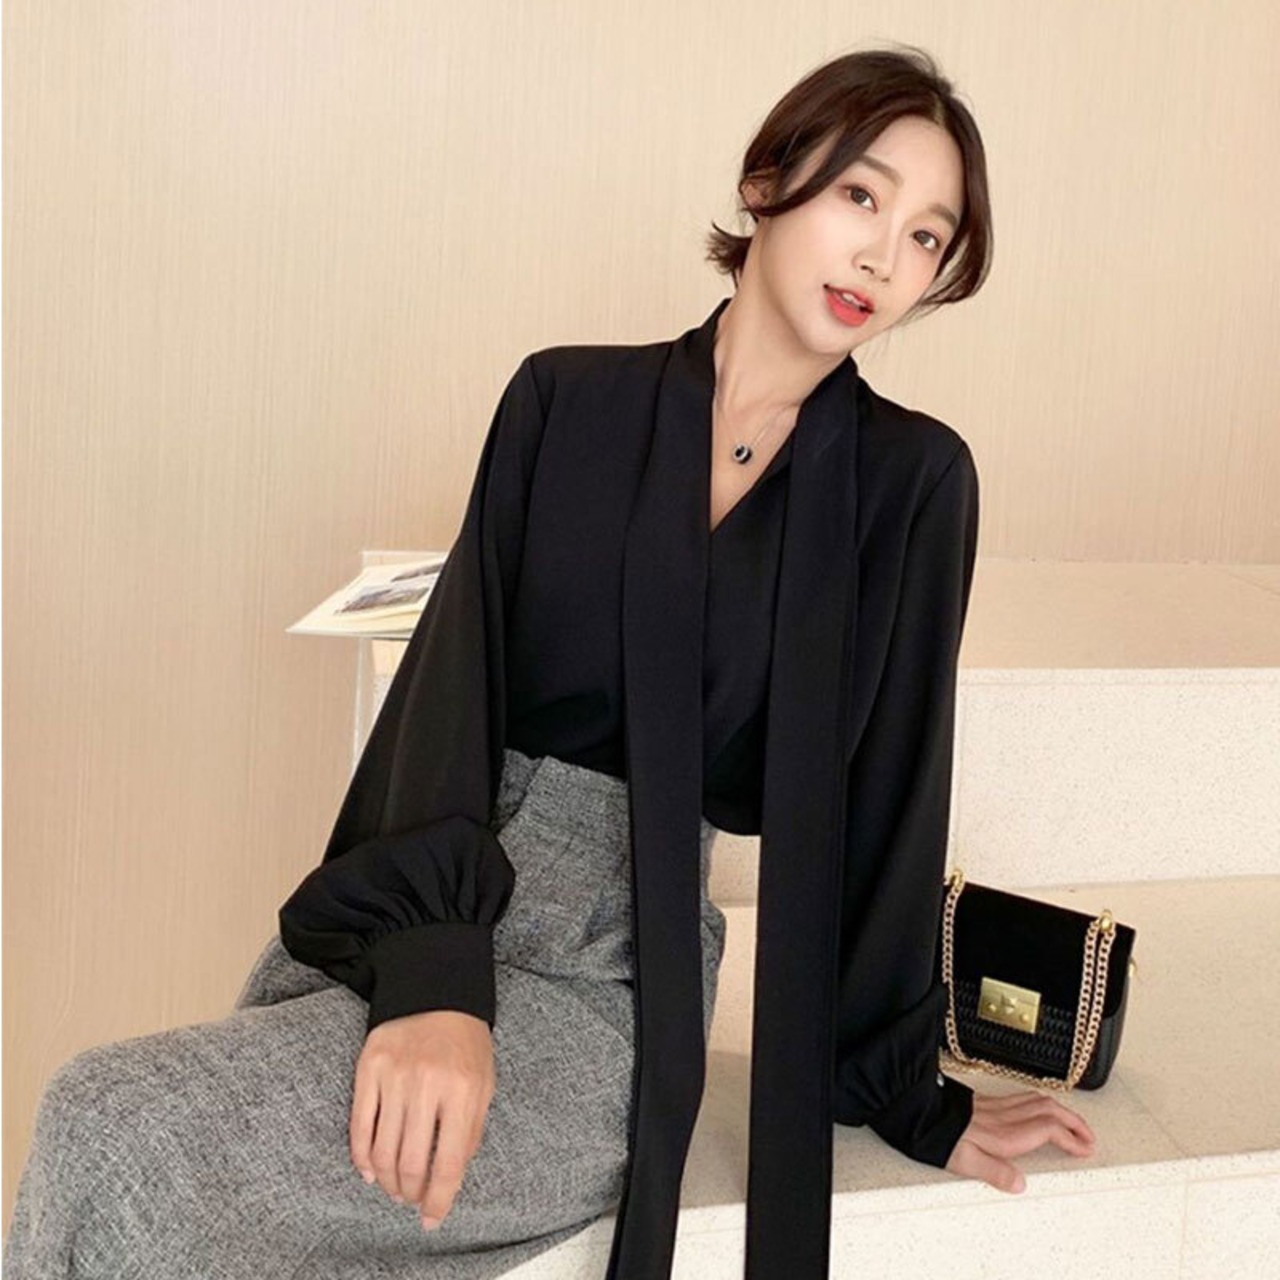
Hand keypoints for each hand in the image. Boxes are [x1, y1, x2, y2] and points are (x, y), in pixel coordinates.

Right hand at [350, 1008, 495, 1230]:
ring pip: (382, 1150)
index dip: (440, 1198)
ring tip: (394, 1189)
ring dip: (387, 1181)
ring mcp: (395, 1076)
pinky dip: (361, 1156)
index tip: (432, 1217)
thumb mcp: (484, 1081)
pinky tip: (369, 1171)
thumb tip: (450, 1175)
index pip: (449, 1162)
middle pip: (411, 1162)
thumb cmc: (465, 1040)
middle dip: (410, 1192)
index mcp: (464, 1090)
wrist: (436, 988)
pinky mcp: (368, 1068)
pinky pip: (359, 1125)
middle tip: (411, 1200)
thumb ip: (471, 1128)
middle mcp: (428, 1084)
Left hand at [945, 1088, 1096, 1192]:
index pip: (1047, 1129)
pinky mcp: (984, 1101)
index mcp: (1002, 1134)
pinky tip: (1037, 1109)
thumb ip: (993, 1172)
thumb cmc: (935, 1135)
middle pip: (1048, 1109)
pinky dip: (1041, 1103)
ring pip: (1036, 1100)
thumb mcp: (962, 1162)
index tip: (1085, 1148)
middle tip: (1089, 1136)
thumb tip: (1020, 1184)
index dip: (1071, 1138)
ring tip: (1072, 1123)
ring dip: (1060, 1110)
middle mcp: (1002, 1117)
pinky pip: (1022, 1097)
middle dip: (1074, 1121)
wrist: (915, 1108)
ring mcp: (994, 1106)